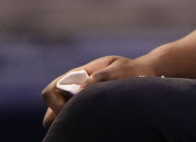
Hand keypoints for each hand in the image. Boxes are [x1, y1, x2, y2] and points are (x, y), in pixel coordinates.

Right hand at [41, 54, 155, 126]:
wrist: (144, 74)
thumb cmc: (131, 70)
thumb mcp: (118, 69)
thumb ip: (101, 76)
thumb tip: (79, 93)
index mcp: (76, 76)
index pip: (50, 92)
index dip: (54, 104)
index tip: (73, 110)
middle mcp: (72, 91)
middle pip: (51, 113)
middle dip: (61, 120)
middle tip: (83, 122)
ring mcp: (78, 103)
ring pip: (62, 122)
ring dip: (72, 123)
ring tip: (93, 124)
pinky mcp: (88, 113)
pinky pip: (77, 125)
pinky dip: (81, 127)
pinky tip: (98, 127)